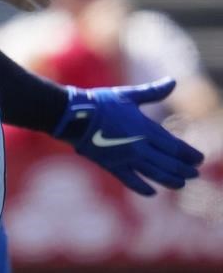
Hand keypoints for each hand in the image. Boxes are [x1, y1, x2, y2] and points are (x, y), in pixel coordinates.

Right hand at [52, 78, 204, 195]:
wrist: (73, 116)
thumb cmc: (101, 102)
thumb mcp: (128, 95)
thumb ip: (153, 91)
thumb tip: (174, 81)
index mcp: (145, 129)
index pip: (175, 147)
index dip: (190, 154)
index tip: (199, 159)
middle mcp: (139, 147)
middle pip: (169, 163)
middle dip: (185, 170)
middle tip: (194, 173)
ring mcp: (126, 158)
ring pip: (155, 175)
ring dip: (171, 181)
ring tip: (180, 184)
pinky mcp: (112, 166)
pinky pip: (132, 182)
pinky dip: (143, 189)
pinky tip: (152, 193)